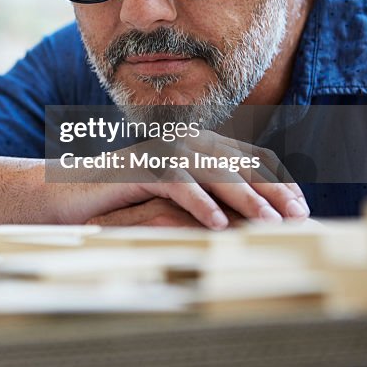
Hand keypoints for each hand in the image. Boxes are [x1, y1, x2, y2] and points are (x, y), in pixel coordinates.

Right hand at [46, 130, 308, 228]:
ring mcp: (159, 151)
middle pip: (237, 163)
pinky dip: (198, 202)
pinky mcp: (137, 167)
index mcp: (194, 145)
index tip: (301, 208)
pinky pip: (175, 183)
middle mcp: (181, 141)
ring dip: (244, 198)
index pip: (248, 159)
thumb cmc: (119, 202)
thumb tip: (254, 219)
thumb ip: (206, 198)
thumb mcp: (170, 200)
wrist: (65, 196)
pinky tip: (217, 224)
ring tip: (269, 222)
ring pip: (211, 171)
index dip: (277, 181)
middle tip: (298, 216)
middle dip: (272, 190)